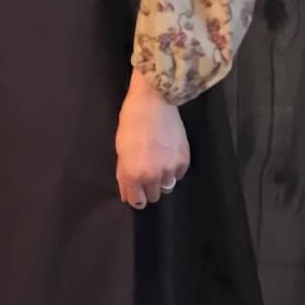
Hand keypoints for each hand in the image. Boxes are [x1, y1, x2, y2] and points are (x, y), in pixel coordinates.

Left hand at [115, 71, 189, 210]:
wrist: (153, 102)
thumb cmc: (130, 122)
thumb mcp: (121, 150)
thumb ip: (124, 174)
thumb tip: (127, 194)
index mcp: (132, 174)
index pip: (137, 201)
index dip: (135, 196)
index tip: (136, 190)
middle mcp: (152, 177)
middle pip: (154, 196)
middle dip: (148, 188)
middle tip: (146, 172)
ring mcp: (170, 169)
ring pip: (167, 187)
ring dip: (162, 180)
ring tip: (158, 163)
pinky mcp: (183, 161)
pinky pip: (178, 174)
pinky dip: (174, 169)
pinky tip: (168, 155)